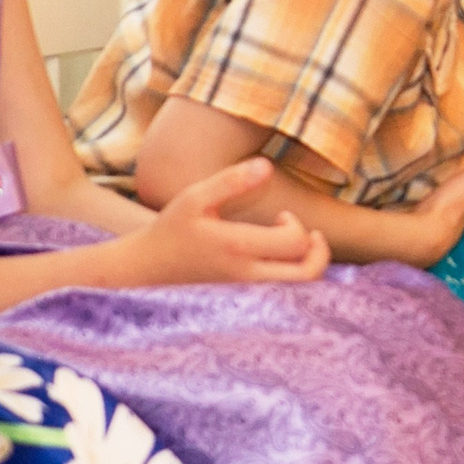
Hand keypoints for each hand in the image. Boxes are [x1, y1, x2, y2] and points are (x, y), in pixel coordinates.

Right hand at [123, 157, 332, 284]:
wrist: (146, 269)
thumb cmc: (172, 229)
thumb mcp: (193, 198)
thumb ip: (230, 181)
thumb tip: (266, 165)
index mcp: (237, 248)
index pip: (294, 243)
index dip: (297, 225)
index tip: (279, 215)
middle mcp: (248, 275)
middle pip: (308, 274)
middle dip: (317, 250)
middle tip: (304, 233)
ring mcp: (248, 290)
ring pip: (299, 288)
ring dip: (309, 265)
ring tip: (294, 244)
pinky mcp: (246, 298)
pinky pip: (284, 292)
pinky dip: (294, 275)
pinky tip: (277, 255)